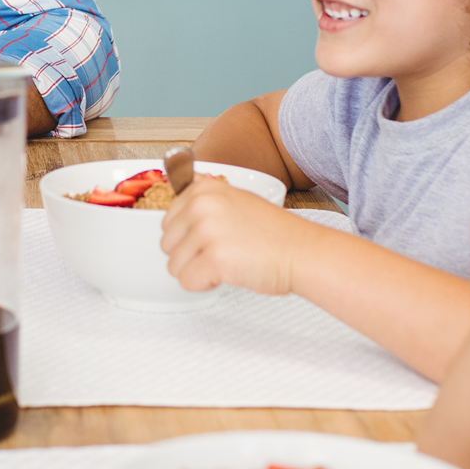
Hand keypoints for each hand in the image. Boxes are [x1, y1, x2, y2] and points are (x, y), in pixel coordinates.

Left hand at [159, 177, 315, 296]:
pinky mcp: (214, 259)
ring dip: (198, 270)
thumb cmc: (273, 233)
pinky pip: (187, 281)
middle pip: (167, 243)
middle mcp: (201, 205)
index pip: (167, 220)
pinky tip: (230, 273)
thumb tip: (175, 183)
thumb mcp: (235, 199)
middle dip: (191, 255)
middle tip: (224, 251)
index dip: (189, 236)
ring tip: (230, 260)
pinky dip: (205, 285)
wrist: (302, 252)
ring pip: (174, 265)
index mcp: (203, 189)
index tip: (214, 236)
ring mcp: (206, 231)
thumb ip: (204, 199)